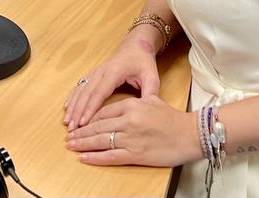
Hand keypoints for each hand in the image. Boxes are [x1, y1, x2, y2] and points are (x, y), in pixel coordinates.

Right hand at [64, 38, 159, 128]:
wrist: (136, 44)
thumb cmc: (143, 61)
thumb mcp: (151, 75)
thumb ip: (150, 92)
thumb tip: (148, 110)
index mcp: (114, 72)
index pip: (100, 92)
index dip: (90, 108)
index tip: (83, 123)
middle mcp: (102, 71)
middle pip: (87, 92)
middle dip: (78, 111)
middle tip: (72, 128)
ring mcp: (96, 71)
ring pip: (81, 89)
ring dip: (73, 105)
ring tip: (67, 122)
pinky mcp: (93, 73)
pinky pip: (80, 85)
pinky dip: (73, 97)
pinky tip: (67, 107)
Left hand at [66, 95, 200, 167]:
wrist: (190, 134)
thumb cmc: (173, 118)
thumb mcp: (152, 100)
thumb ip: (135, 102)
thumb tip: (122, 108)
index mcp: (132, 105)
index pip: (104, 112)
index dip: (89, 118)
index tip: (80, 123)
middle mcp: (129, 120)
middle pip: (98, 126)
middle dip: (81, 132)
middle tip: (68, 136)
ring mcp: (131, 138)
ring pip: (101, 141)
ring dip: (83, 144)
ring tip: (71, 146)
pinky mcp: (136, 154)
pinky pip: (111, 156)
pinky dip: (96, 158)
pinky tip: (84, 158)